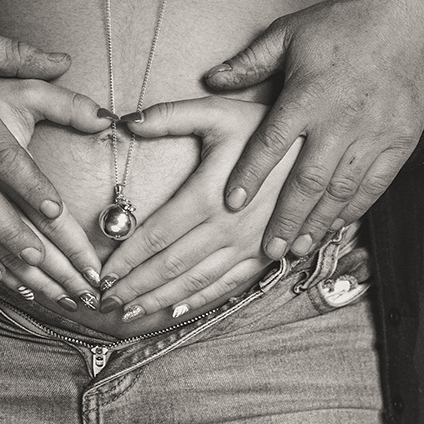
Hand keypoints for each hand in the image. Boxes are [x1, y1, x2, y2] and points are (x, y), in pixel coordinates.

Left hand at [97, 97, 301, 320]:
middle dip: (135, 285)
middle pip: (171, 264)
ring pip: (196, 281)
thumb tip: (125, 120)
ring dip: (160, 298)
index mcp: (209, 194)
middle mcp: (227, 227)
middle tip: (105, 301)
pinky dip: (200, 300)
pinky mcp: (266, 254)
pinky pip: (228, 284)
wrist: (322, 146)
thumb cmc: (266, 125)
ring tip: (131, 311)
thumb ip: (170, 116)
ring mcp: (249, 245)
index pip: (156, 235)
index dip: (126, 258)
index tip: (102, 273)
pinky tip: (176, 309)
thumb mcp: (218, 112)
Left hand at [202, 0, 423, 258]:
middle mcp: (339, 120)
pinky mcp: (398, 142)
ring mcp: (372, 135)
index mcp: (307, 95)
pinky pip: (374, 185)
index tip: (231, 203)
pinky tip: (335, 226)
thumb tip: (211, 80)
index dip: (250, 175)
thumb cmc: (341, 27)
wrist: (406, 21)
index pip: (271, 142)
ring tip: (298, 248)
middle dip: (286, 218)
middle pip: (307, 180)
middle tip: (267, 249)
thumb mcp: (288, 33)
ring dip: (318, 222)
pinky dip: (353, 209)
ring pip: (341, 190)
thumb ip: (250, 62)